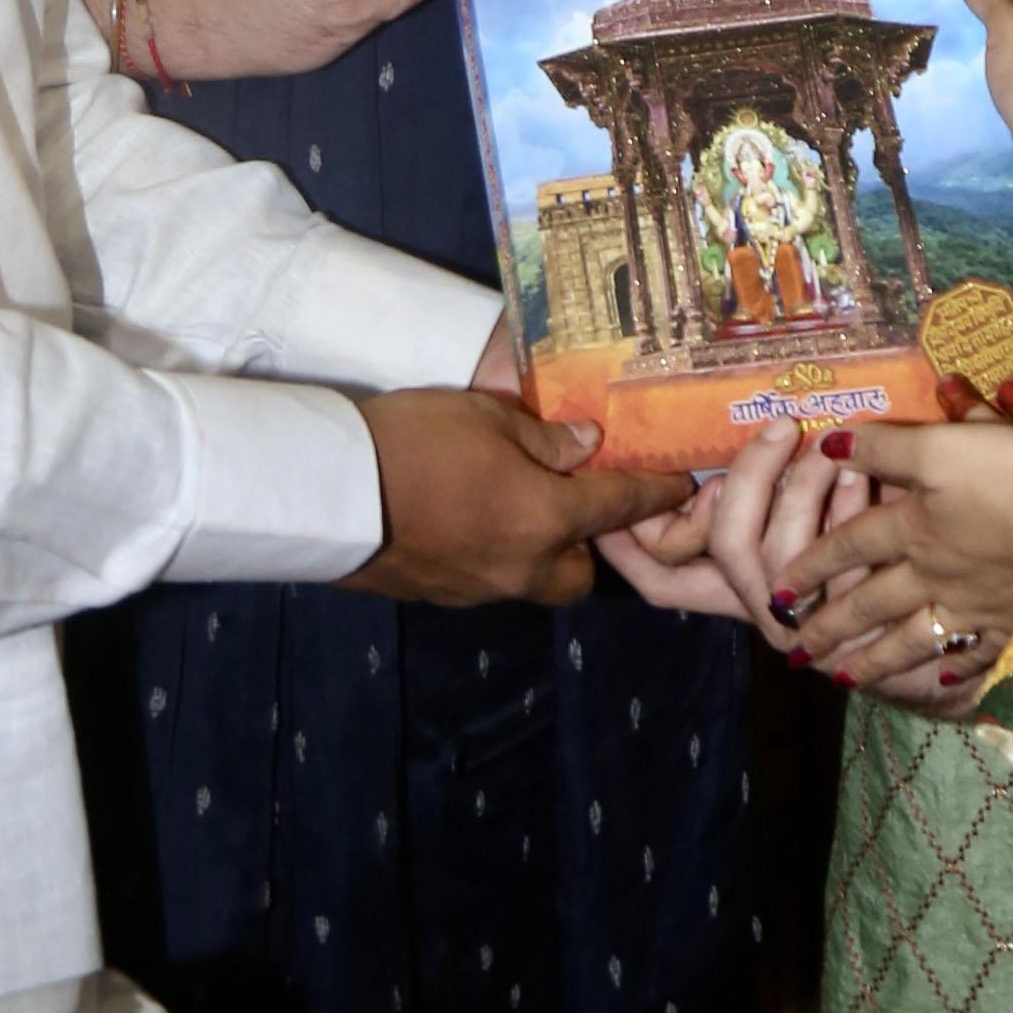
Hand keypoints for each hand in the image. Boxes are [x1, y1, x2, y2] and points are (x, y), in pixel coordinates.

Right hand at [351, 385, 688, 604]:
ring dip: (540, 551)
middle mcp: (523, 568)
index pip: (618, 506)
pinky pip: (491, 580)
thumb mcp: (486, 416)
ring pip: (535, 580)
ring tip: (519, 504)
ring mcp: (480, 590)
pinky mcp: (441, 596)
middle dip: (588, 544)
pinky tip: (473, 519)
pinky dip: (497, 554)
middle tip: (572, 498)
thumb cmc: (416, 441)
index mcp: (545, 520)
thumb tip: (587, 446)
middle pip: (579, 573)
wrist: (331, 493)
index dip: (654, 493)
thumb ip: (545, 437)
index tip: (681, 486)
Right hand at [599, 414, 868, 636]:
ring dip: (806, 487)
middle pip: (725, 546)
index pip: (664, 580)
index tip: (617, 498)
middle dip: (749, 478)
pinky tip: (869, 472)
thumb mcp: (818, 519)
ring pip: (781, 553)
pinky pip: (843, 560)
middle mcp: (765, 607)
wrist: (943, 637)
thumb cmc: (875, 557)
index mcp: (741, 586)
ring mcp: (809, 621)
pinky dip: (852, 506)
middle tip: (782, 426)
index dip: (630, 546)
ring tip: (835, 446)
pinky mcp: (858, 624)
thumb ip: (779, 486)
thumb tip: (760, 419)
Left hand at [781, 406, 1012, 693]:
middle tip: (795, 651)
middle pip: (872, 604)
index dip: (812, 563)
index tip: (778, 591)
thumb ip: (887, 445)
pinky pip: (974, 656)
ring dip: (875, 660)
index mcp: (915, 527)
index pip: (850, 545)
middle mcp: (934, 576)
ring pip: (912, 640)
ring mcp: (974, 609)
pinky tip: (943, 678)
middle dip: (831, 627)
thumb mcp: (945, 446)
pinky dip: (953, 668)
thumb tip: (830, 441)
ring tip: (844, 679)